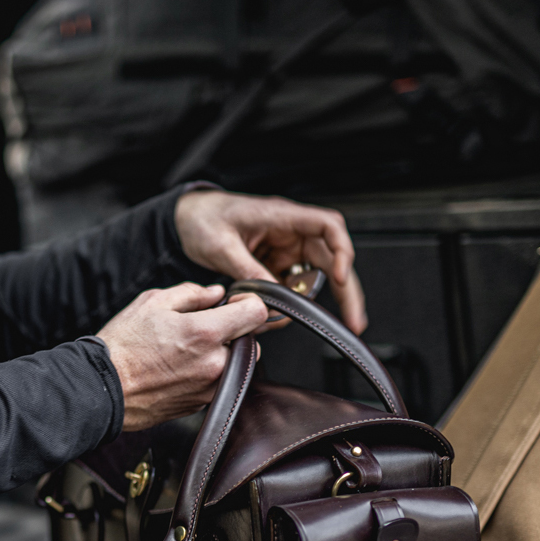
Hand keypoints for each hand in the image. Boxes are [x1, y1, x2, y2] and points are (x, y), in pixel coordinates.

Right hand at [97, 283, 268, 431]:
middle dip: (234, 333)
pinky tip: (179, 368)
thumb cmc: (122, 347)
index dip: (249, 302)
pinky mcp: (199, 405)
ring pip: (235, 366)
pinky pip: (217, 384)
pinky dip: (207, 374)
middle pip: (251, 343)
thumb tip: (215, 293)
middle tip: (203, 328)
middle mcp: (214, 364)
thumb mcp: (152, 303)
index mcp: (206, 333)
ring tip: (187, 350)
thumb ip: (191, 293)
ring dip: (221, 355)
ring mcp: (208, 388)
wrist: (102, 389)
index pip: (256, 313)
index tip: (236, 303)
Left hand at [174, 189, 367, 334]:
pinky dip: (292, 304)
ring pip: (315, 277)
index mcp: (282, 217)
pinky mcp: (273, 267)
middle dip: (345, 290)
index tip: (339, 278)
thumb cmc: (203, 218)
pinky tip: (287, 318)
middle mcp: (289, 233)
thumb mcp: (221, 245)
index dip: (341, 251)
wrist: (186, 219)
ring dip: (319, 301)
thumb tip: (267, 298)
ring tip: (327, 323)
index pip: (328, 226)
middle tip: (353, 320)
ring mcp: (283, 252)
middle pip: (331, 259)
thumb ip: (246, 270)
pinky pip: (291, 288)